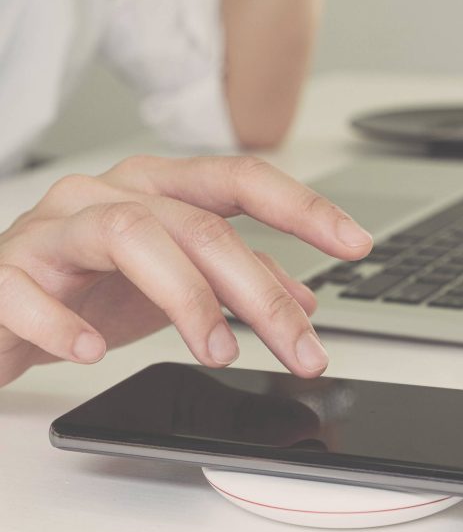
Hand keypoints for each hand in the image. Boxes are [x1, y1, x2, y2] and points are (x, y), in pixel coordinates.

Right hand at [0, 155, 371, 386]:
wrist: (0, 304)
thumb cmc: (92, 283)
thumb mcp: (180, 281)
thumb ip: (238, 279)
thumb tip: (307, 298)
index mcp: (160, 189)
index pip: (243, 179)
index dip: (304, 207)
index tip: (358, 243)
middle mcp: (112, 193)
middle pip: (202, 224)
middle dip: (261, 291)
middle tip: (302, 350)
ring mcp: (56, 226)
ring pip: (132, 235)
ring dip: (186, 299)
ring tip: (218, 353)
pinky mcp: (7, 269)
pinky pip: (30, 289)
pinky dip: (66, 322)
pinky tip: (96, 351)